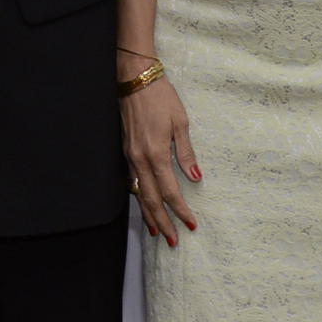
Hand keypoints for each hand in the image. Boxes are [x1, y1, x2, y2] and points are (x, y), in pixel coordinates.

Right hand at [120, 65, 198, 243]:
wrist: (134, 79)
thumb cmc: (160, 97)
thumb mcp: (180, 122)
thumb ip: (186, 153)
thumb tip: (196, 177)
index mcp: (156, 154)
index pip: (170, 192)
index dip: (181, 211)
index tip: (191, 225)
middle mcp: (140, 159)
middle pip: (151, 200)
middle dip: (162, 222)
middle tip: (172, 241)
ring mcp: (129, 156)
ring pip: (139, 193)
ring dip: (148, 214)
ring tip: (156, 232)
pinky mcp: (125, 151)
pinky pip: (132, 181)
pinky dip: (138, 197)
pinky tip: (144, 204)